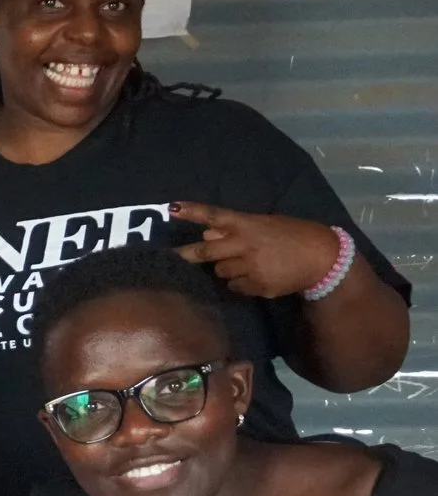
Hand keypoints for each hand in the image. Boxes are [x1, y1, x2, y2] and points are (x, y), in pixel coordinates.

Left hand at [171, 203, 342, 298]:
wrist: (323, 258)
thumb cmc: (293, 235)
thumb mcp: (265, 224)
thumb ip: (236, 229)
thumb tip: (207, 234)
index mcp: (248, 225)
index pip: (215, 216)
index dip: (192, 212)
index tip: (172, 208)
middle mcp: (245, 245)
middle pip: (205, 252)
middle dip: (189, 255)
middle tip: (177, 258)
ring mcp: (250, 267)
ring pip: (220, 272)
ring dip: (226, 268)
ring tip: (246, 263)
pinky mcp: (257, 286)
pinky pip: (235, 287)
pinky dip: (241, 283)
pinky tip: (258, 275)